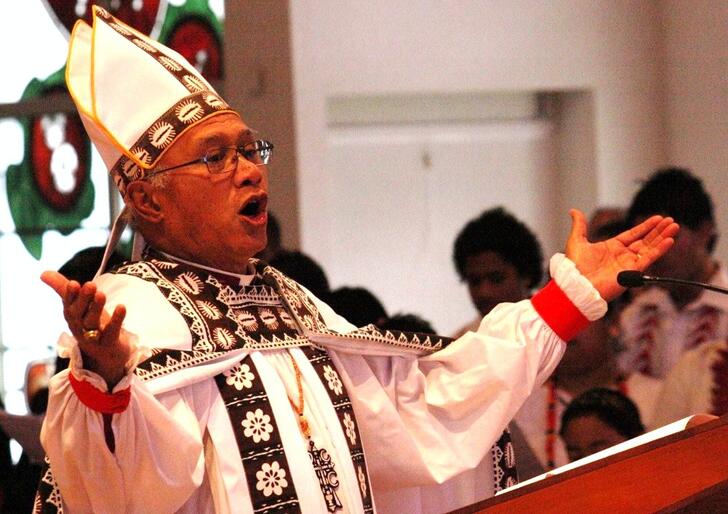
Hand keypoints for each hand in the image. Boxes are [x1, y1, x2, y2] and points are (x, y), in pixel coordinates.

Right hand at [41, 271, 129, 388]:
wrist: (106, 355)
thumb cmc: (90, 325)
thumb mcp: (78, 306)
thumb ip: (64, 289)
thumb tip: (43, 273)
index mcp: (73, 317)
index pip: (69, 306)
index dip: (70, 296)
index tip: (73, 283)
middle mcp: (80, 327)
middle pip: (80, 314)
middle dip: (84, 300)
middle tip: (90, 285)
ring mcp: (94, 337)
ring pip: (93, 323)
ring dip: (96, 308)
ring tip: (101, 294)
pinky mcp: (110, 342)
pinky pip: (112, 331)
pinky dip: (116, 320)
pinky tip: (121, 307)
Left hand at [565, 209, 678, 300]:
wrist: (577, 285)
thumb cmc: (575, 267)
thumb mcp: (577, 241)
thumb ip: (580, 225)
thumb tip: (574, 211)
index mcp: (611, 248)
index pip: (633, 234)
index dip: (645, 227)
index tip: (658, 218)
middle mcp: (622, 256)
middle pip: (645, 240)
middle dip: (658, 231)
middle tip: (671, 221)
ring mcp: (628, 264)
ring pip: (650, 248)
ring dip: (663, 237)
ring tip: (675, 227)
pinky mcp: (632, 272)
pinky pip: (648, 259)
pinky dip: (659, 249)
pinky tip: (669, 240)